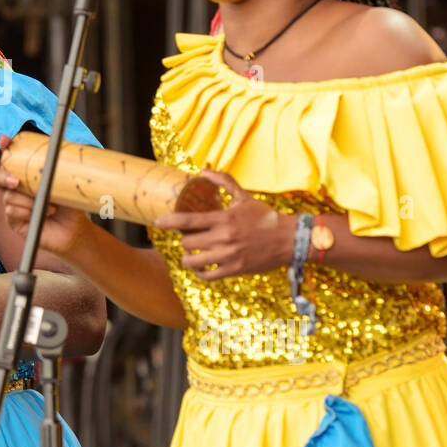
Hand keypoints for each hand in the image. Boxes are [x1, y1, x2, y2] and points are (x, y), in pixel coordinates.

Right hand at [0, 135, 95, 259]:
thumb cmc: (70, 204)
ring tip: (50, 205)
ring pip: (8, 196)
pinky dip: (28, 212)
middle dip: (2, 176)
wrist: (76, 229)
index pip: (9, 159)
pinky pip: (11, 211)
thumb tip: (55, 148)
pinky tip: (44, 214)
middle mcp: (15, 189)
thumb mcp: (64, 182)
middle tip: (15, 181)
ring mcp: (12, 205)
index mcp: (25, 176)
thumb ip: (56, 167)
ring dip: (29, 201)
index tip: (4, 140)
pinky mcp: (13, 222)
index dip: (4, 148)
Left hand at [153, 170, 292, 279]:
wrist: (288, 239)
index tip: (157, 221)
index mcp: (223, 219)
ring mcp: (228, 256)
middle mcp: (223, 238)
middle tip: (188, 238)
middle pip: (187, 242)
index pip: (188, 220)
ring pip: (193, 262)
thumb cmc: (265, 217)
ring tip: (191, 254)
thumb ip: (224, 182)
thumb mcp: (244, 197)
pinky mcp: (235, 270)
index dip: (169, 221)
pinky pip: (207, 276)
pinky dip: (200, 273)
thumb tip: (204, 171)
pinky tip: (201, 268)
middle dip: (184, 240)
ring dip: (188, 258)